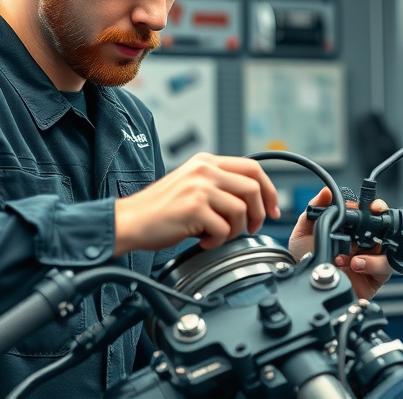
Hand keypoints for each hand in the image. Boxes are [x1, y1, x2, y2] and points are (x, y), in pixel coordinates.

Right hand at [114, 152, 279, 255]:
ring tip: (216, 235)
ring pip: (241, 210)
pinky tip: (203, 241)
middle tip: (251, 228)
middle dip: (259, 213)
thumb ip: (217, 184)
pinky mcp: (194, 208)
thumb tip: (251, 200)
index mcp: (206, 161)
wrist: (129, 221)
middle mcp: (204, 170)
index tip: (272, 209)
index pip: (253, 167)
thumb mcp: (190, 184)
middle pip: (253, 187)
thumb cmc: (158, 209)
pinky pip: (224, 229)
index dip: (269, 190)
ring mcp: (199, 187)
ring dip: (234, 230)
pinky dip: (217, 241)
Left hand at [289, 187, 392, 299]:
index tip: (374, 206)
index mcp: (349, 231)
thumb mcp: (304, 233)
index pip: (368, 215)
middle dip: (382, 224)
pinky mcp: (374, 277)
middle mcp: (362, 244)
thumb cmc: (306, 262)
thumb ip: (314, 210)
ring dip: (371, 251)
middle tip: (375, 221)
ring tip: (352, 257)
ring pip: (388, 249)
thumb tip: (326, 191)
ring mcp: (370, 260)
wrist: (306, 288)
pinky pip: (385, 268)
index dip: (374, 209)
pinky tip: (356, 265)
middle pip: (383, 230)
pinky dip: (372, 264)